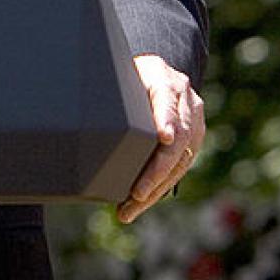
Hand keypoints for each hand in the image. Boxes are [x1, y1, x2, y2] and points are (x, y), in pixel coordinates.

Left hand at [117, 54, 205, 224]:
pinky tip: (138, 204)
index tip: (164, 136)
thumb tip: (84, 108)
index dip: (167, 119)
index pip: (167, 100)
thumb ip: (112, 87)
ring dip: (155, 189)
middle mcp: (186, 102)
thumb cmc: (127, 74)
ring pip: (179, 161)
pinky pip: (178, 169)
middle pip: (177, 140)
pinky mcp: (193, 141)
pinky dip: (158, 188)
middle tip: (136, 194)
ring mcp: (194, 123)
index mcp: (166, 80)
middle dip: (157, 170)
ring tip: (131, 208)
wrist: (154, 71)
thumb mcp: (121, 72)